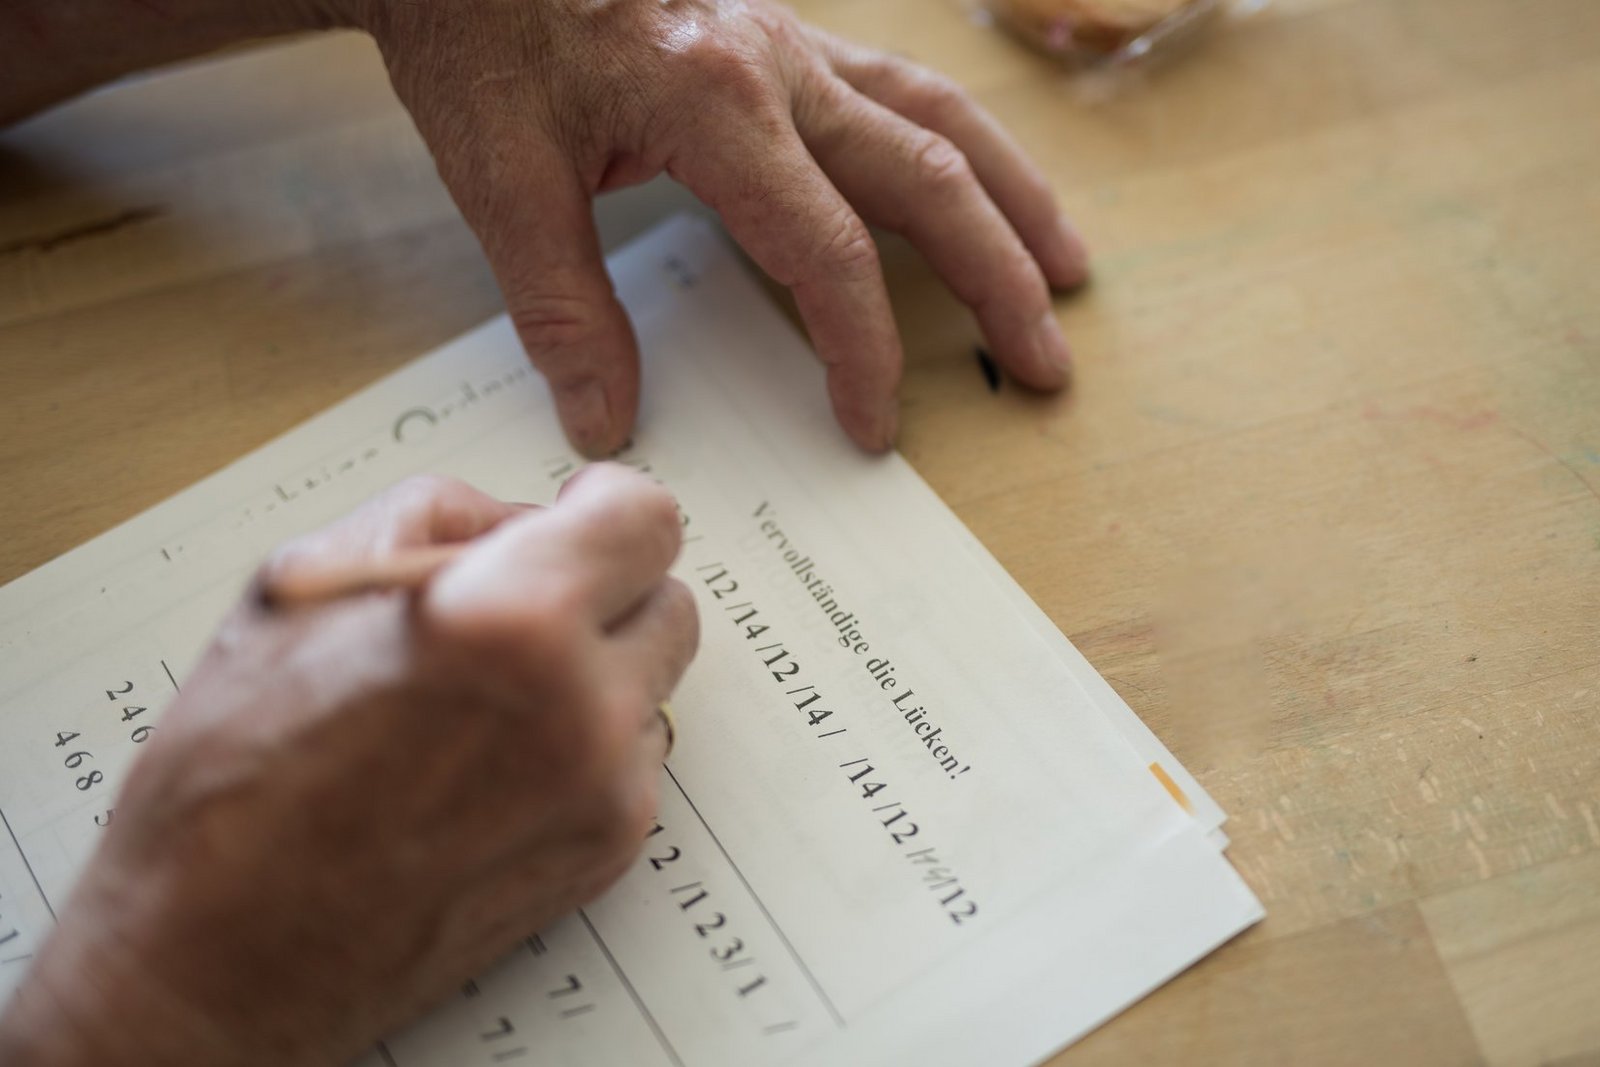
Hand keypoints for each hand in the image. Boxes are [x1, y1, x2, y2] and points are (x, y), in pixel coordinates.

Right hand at [0, 467, 697, 1066]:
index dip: (607, 504)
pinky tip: (490, 764)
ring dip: (595, 670)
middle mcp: (581, 708)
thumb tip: (529, 518)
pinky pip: (631, 758)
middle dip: (604, 588)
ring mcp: (604, 792)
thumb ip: (441, 519)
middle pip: (667, 600)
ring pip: (652, 682)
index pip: (647, 519)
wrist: (217, 955)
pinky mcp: (607, 855)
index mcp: (509, 619)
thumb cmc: (237, 774)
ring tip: (484, 701)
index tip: (579, 514)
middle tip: (521, 607)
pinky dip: (585, 743)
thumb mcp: (306, 585)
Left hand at [352, 0, 1088, 454]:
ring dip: (1015, 198)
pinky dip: (963, 147)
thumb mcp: (501, 180)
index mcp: (717, 107)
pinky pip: (903, 91)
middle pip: (928, 177)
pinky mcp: (785, 42)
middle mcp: (779, 68)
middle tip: (1046, 362)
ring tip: (1068, 270)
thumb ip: (563, 308)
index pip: (828, 251)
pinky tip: (983, 185)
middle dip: (998, 278)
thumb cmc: (482, 41)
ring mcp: (793, 45)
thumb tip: (608, 421)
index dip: (862, 352)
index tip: (873, 428)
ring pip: (940, 119)